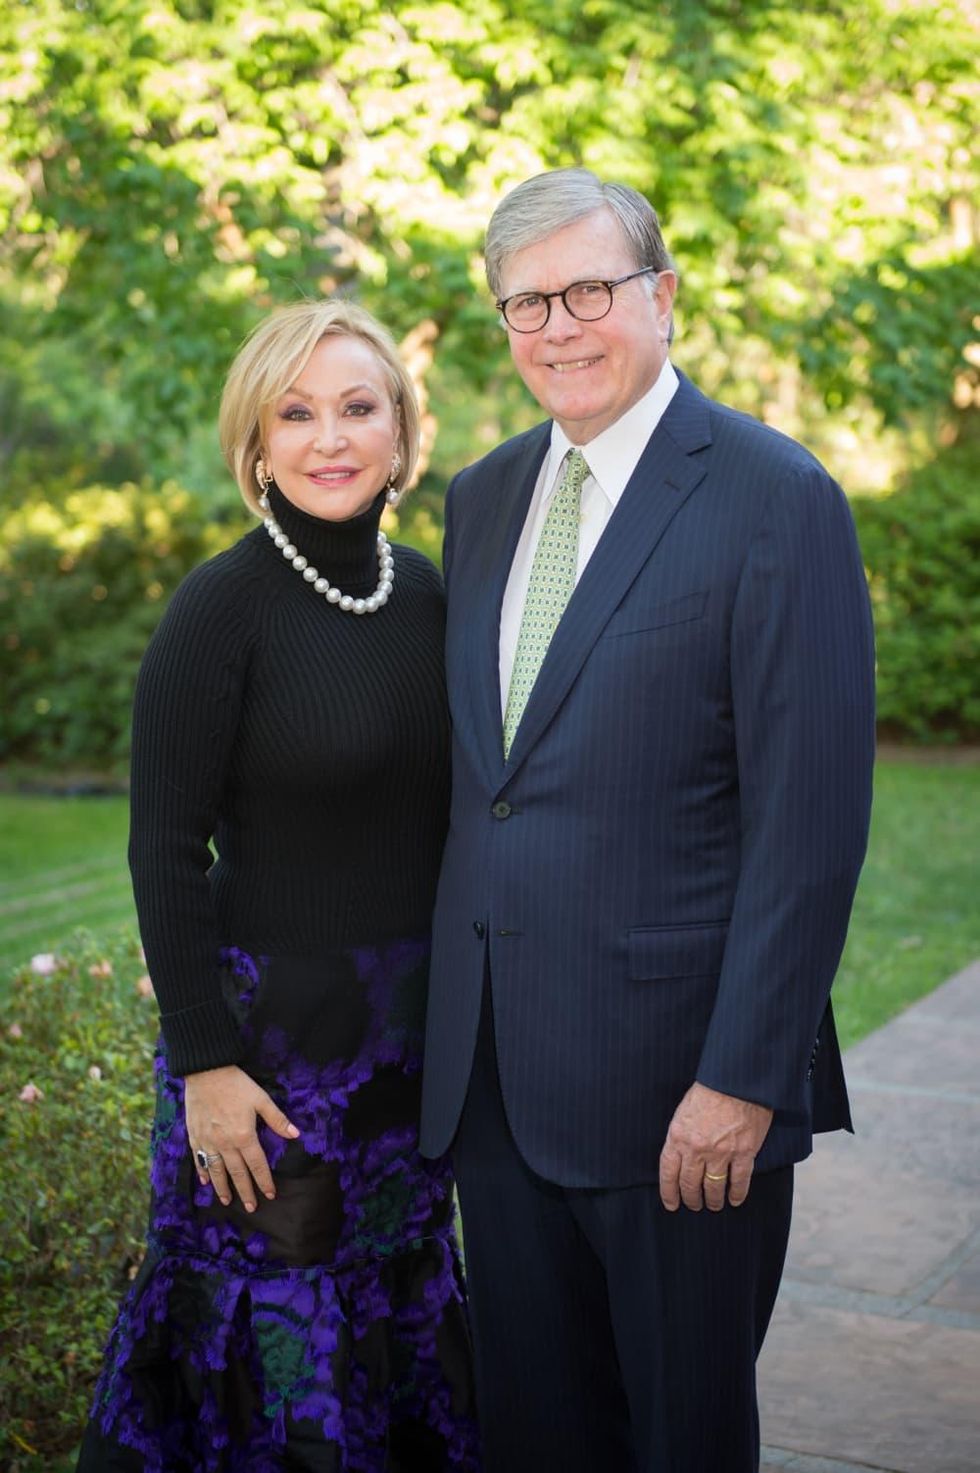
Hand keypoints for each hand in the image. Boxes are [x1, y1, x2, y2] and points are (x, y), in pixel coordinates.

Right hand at [184, 1065, 299, 1210]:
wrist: (205, 1071)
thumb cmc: (236, 1084)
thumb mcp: (261, 1099)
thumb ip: (277, 1119)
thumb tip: (295, 1134)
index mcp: (244, 1135)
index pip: (257, 1165)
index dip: (264, 1180)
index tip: (270, 1194)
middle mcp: (225, 1143)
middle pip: (237, 1173)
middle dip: (245, 1191)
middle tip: (251, 1207)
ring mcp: (208, 1141)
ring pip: (216, 1171)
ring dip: (223, 1187)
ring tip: (227, 1201)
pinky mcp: (194, 1136)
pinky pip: (199, 1159)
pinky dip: (202, 1172)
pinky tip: (206, 1181)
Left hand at [659, 1082, 772, 1213]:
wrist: (737, 1080)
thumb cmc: (709, 1090)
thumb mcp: (683, 1111)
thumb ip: (680, 1136)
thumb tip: (680, 1157)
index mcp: (678, 1136)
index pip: (668, 1172)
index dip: (669, 1192)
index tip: (671, 1204)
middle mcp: (697, 1149)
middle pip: (690, 1184)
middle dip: (691, 1199)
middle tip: (694, 1205)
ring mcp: (721, 1153)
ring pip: (713, 1187)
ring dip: (713, 1200)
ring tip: (713, 1205)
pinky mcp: (744, 1152)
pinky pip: (739, 1181)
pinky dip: (737, 1194)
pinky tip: (735, 1200)